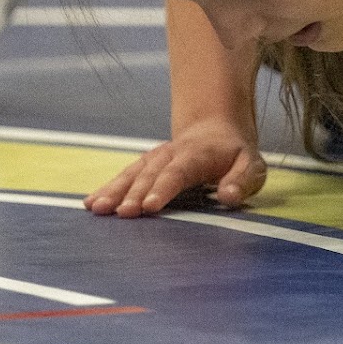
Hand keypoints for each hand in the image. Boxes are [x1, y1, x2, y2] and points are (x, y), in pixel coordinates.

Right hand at [84, 118, 265, 217]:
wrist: (216, 129)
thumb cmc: (236, 155)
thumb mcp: (252, 166)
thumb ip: (242, 180)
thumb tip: (229, 196)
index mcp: (198, 155)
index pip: (179, 172)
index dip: (163, 189)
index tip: (149, 206)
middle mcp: (171, 154)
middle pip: (150, 175)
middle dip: (135, 194)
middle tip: (122, 214)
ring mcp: (154, 159)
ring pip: (132, 174)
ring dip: (114, 191)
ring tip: (97, 208)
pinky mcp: (144, 165)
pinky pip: (124, 176)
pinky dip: (108, 188)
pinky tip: (91, 203)